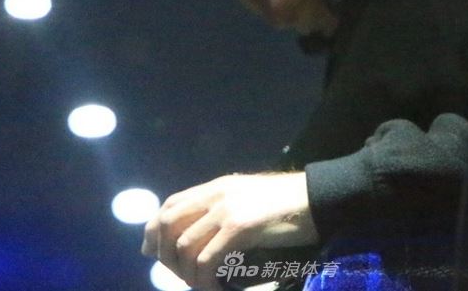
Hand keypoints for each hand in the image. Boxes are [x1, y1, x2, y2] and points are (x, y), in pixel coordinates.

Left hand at [142, 172, 318, 290]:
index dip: (154, 229)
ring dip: (186, 273)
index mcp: (216, 187)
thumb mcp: (248, 199)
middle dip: (164, 254)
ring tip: (199, 285)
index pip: (172, 204)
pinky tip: (213, 290)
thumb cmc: (288, 203)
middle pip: (169, 224)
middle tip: (176, 275)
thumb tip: (202, 233)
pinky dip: (204, 281)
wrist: (317, 199)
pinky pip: (207, 260)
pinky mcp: (239, 227)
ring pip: (184, 246)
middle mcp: (215, 195)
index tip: (150, 251)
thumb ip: (223, 210)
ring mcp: (225, 210)